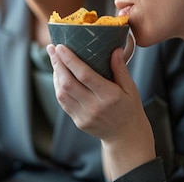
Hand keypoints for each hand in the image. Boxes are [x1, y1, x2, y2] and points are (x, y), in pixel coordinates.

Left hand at [47, 44, 155, 177]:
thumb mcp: (131, 88)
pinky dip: (58, 87)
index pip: (84, 75)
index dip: (70, 60)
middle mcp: (95, 107)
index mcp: (109, 96)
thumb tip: (115, 49)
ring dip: (55, 75)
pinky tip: (59, 76)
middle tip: (51, 48)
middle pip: (68, 83)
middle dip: (57, 63)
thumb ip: (121, 69)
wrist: (125, 137)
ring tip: (55, 60)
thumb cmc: (129, 108)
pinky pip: (63, 102)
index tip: (61, 46)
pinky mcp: (78, 121)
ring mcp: (84, 116)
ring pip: (62, 93)